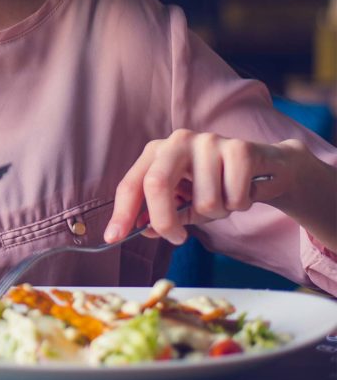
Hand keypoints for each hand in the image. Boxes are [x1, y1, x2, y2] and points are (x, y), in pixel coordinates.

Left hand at [105, 129, 301, 245]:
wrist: (268, 168)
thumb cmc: (218, 185)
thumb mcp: (184, 201)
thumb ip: (162, 213)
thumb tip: (142, 229)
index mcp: (157, 152)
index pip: (132, 184)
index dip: (121, 213)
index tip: (113, 238)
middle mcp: (178, 141)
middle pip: (157, 184)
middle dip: (164, 220)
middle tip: (177, 238)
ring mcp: (208, 141)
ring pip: (204, 201)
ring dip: (217, 213)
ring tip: (224, 199)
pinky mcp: (239, 149)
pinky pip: (233, 198)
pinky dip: (240, 205)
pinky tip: (243, 191)